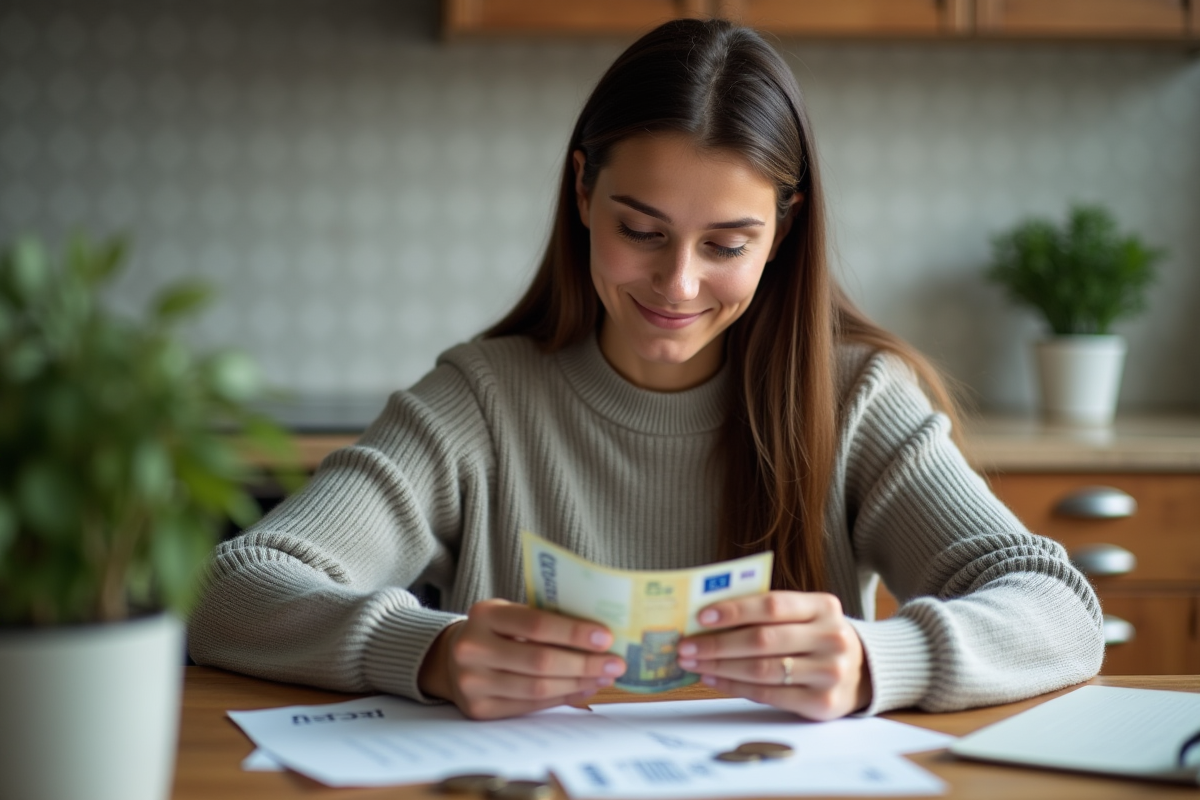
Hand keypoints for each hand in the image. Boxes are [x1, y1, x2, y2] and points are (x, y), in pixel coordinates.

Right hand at [417, 599, 626, 719]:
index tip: (606, 637)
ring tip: (604, 677)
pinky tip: (582, 689)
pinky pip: (530, 707)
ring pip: (538, 688)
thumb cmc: (495, 631)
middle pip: (540, 661)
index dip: (574, 632)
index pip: (536, 624)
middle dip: (584, 663)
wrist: (451, 658)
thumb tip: (599, 637)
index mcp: (483, 615)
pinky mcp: (478, 710)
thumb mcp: (510, 614)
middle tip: (616, 663)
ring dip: (578, 684)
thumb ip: (545, 619)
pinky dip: (561, 698)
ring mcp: (472, 683)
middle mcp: (472, 649)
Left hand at [676, 591, 870, 719]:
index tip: (701, 616)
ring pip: (762, 669)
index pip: (772, 605)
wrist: (866, 671)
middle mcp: (831, 638)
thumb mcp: (806, 615)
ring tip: (693, 663)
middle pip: (763, 640)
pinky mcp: (822, 703)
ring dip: (721, 666)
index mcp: (824, 606)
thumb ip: (767, 613)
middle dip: (717, 643)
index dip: (735, 610)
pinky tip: (714, 678)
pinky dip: (735, 686)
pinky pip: (769, 694)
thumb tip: (708, 618)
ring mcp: (829, 672)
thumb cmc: (817, 636)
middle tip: (685, 645)